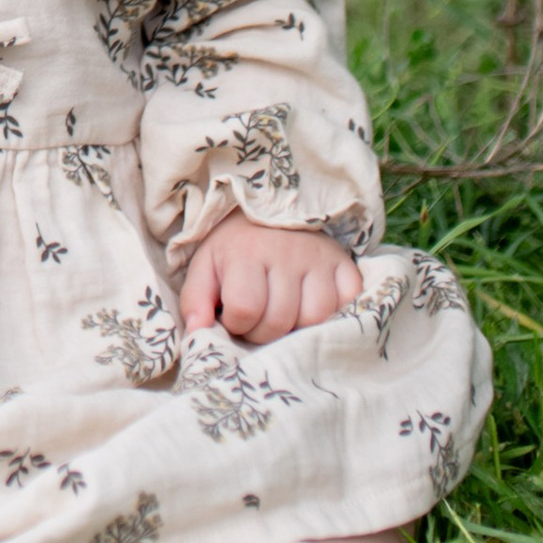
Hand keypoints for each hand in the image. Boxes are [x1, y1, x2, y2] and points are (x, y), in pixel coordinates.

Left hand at [178, 220, 361, 344]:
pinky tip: (313, 307)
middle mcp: (285, 253)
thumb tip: (197, 333)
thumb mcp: (205, 266)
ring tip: (284, 316)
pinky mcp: (344, 264)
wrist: (270, 209)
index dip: (237, 324)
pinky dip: (334, 314)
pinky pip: (347, 303)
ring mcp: (318, 258)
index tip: (234, 316)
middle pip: (280, 320)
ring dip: (297, 328)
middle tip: (259, 320)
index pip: (245, 309)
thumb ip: (195, 301)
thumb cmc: (234, 247)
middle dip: (264, 332)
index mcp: (245, 253)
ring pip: (315, 317)